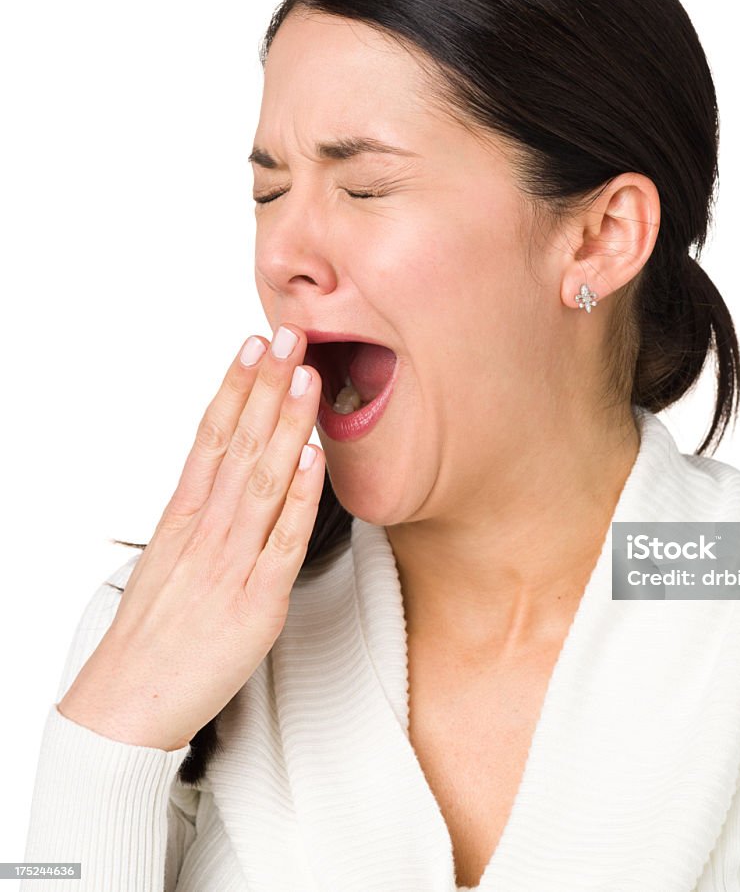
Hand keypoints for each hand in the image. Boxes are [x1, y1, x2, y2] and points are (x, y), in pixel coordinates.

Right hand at [57, 324, 324, 750]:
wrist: (126, 705)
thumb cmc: (152, 631)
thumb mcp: (169, 556)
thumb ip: (200, 512)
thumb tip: (226, 470)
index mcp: (182, 516)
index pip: (210, 435)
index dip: (235, 386)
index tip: (252, 344)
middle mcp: (206, 529)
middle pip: (239, 444)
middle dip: (266, 386)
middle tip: (288, 335)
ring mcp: (232, 562)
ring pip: (264, 479)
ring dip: (287, 425)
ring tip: (305, 376)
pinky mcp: (259, 600)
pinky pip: (284, 540)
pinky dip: (301, 497)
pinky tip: (313, 459)